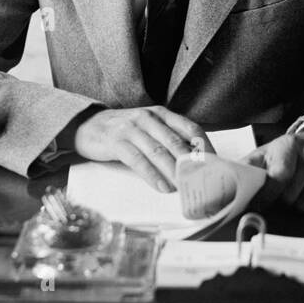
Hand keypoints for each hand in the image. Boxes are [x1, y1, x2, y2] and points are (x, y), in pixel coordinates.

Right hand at [71, 106, 213, 191]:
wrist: (87, 125)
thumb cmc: (124, 131)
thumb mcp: (148, 127)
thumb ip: (167, 138)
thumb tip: (194, 162)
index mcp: (161, 114)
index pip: (189, 127)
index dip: (204, 145)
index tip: (216, 163)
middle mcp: (148, 117)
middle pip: (176, 141)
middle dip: (192, 163)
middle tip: (204, 181)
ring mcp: (132, 128)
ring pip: (159, 151)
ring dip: (174, 172)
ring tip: (185, 188)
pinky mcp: (117, 141)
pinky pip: (138, 160)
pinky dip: (152, 175)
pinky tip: (162, 187)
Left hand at [244, 127, 303, 211]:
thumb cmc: (283, 154)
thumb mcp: (263, 154)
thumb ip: (245, 168)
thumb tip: (223, 182)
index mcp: (288, 144)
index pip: (279, 177)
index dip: (266, 196)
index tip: (256, 205)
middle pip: (290, 196)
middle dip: (278, 203)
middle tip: (273, 200)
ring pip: (303, 205)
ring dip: (292, 206)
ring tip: (289, 194)